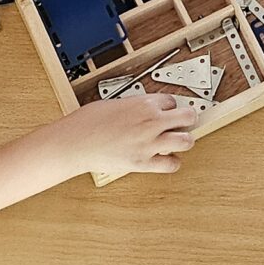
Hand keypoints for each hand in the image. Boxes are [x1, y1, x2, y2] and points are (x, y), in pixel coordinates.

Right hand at [49, 93, 203, 174]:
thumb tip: (138, 110)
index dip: (170, 107)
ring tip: (179, 141)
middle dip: (187, 119)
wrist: (75, 142)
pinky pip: (171, 164)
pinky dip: (172, 162)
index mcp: (143, 104)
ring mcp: (150, 143)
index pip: (172, 100)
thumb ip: (132, 107)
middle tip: (184, 122)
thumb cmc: (87, 122)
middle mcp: (151, 122)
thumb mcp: (113, 103)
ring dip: (185, 140)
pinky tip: (167, 159)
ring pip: (186, 141)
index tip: (169, 111)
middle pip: (188, 117)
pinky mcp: (144, 163)